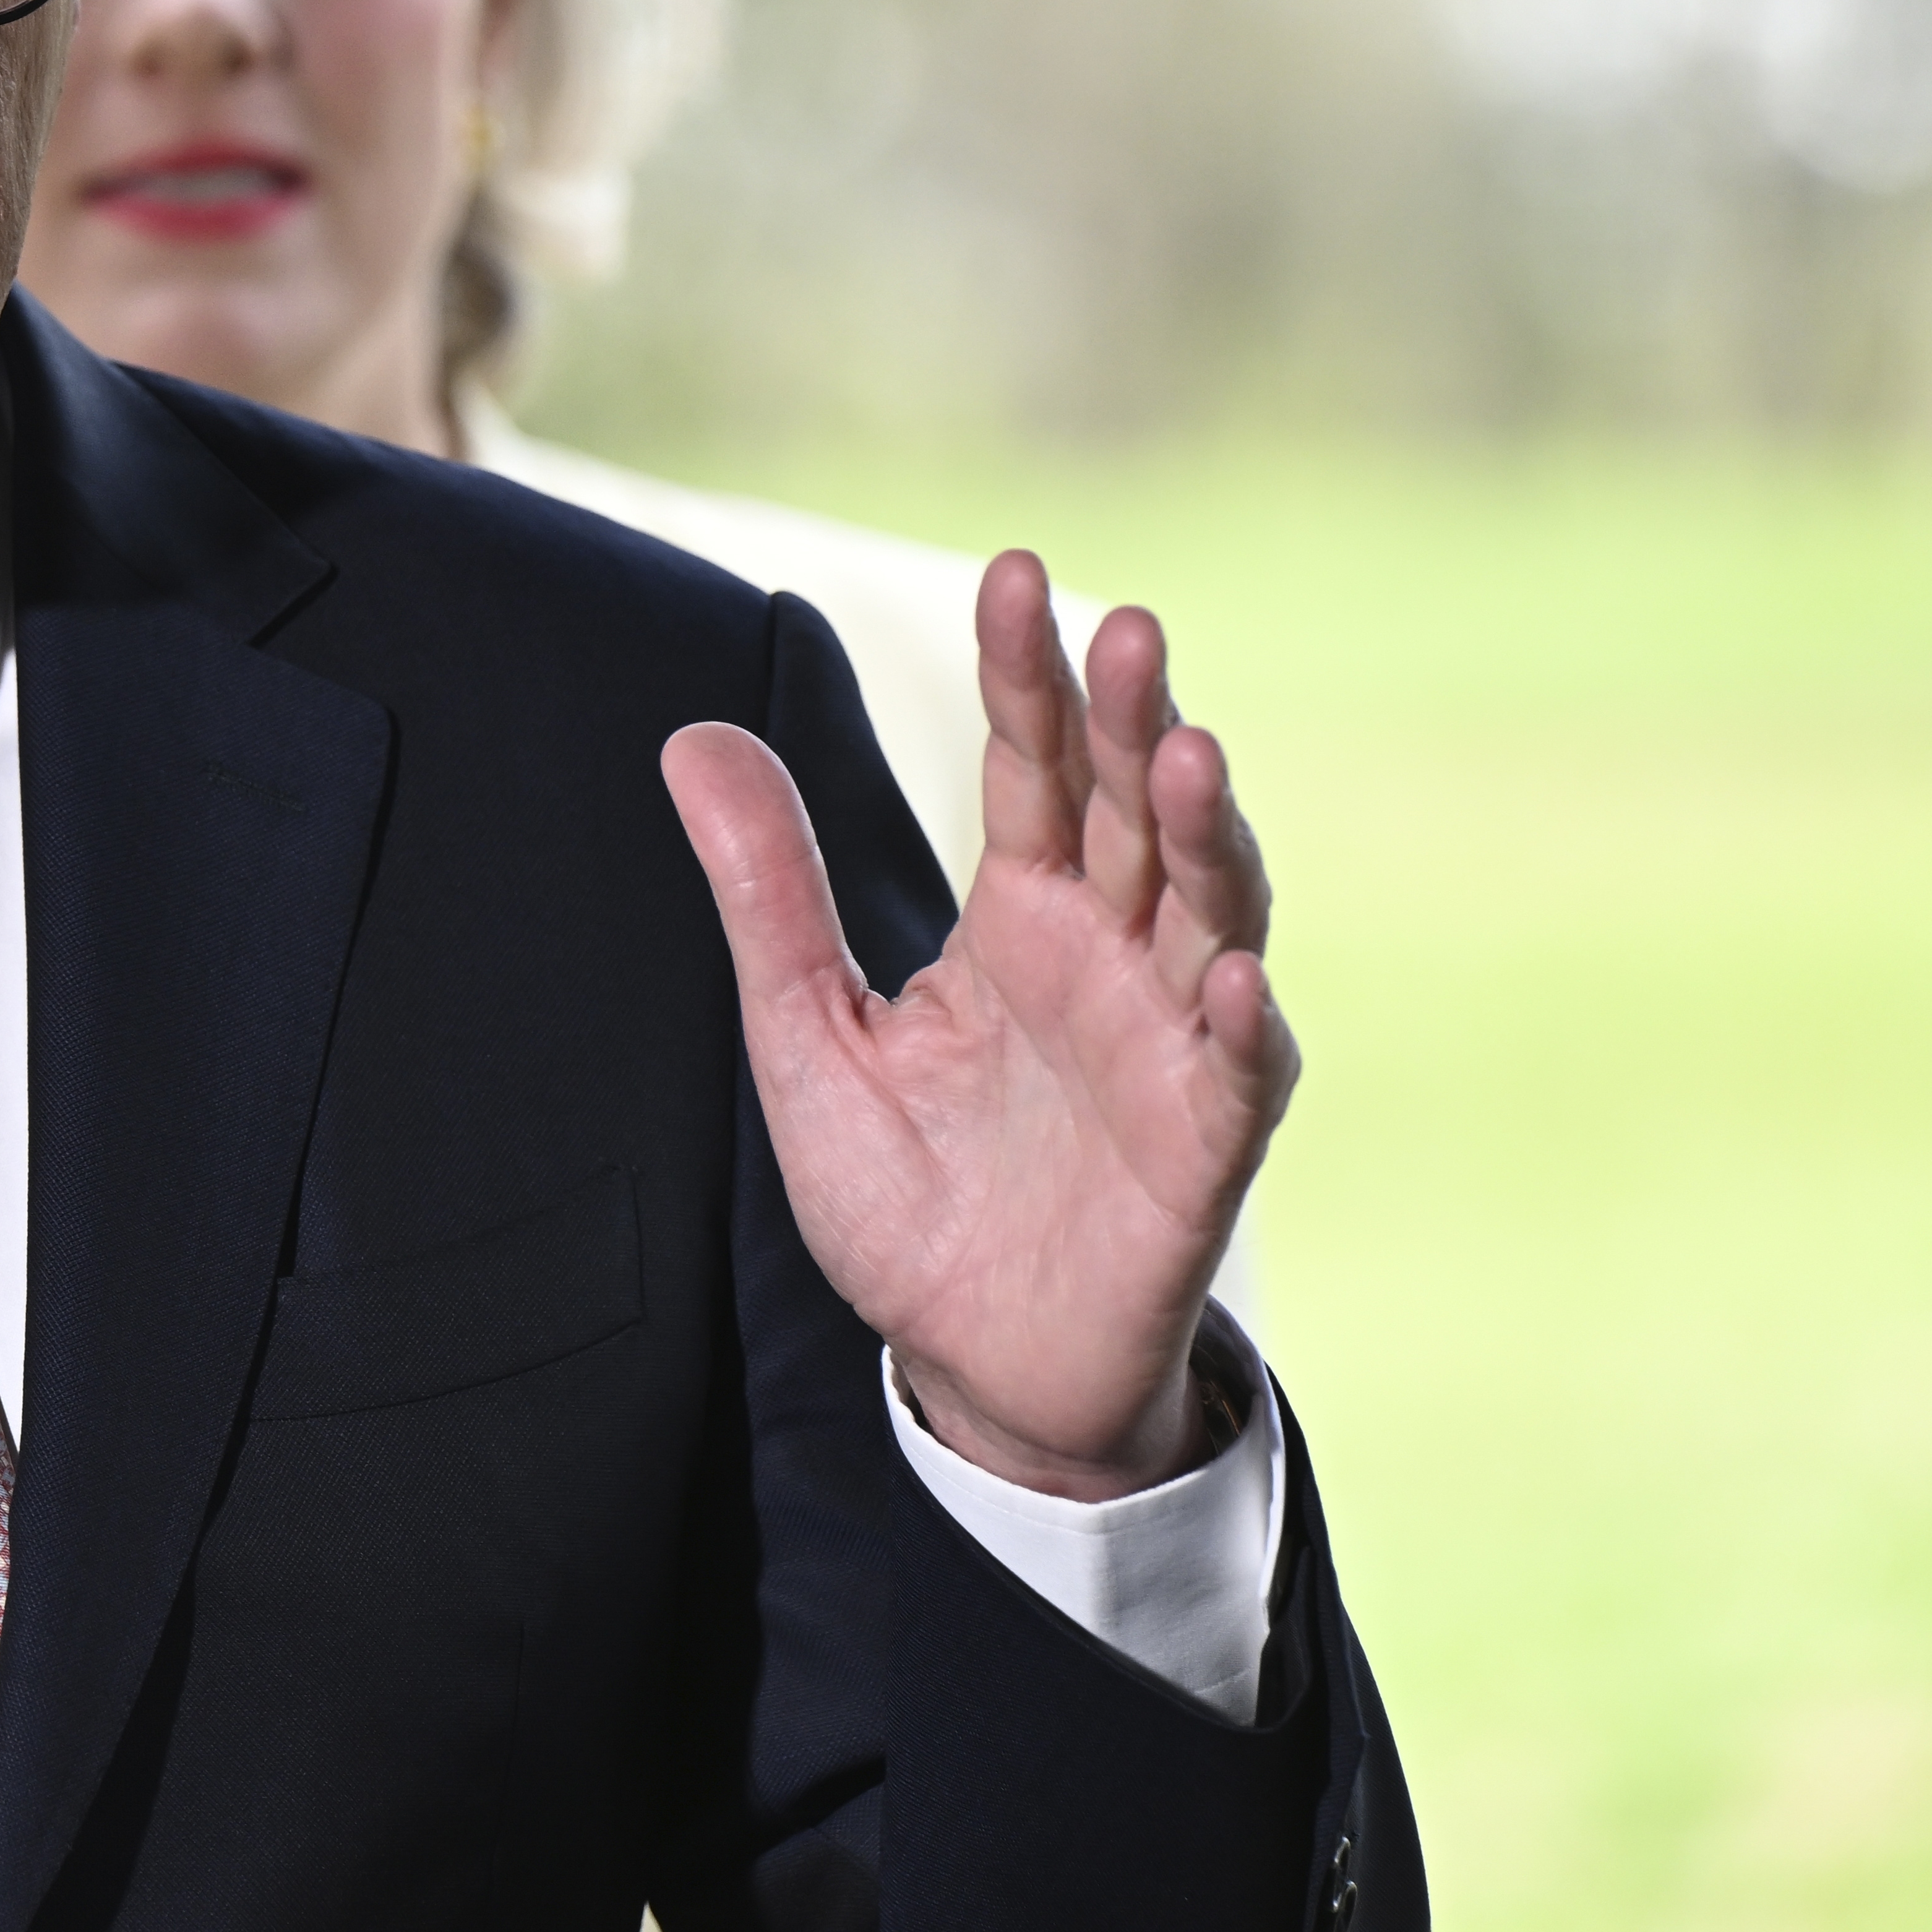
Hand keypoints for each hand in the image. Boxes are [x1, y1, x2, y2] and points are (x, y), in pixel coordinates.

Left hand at [661, 555, 1293, 1500]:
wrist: (967, 1359)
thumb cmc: (906, 1193)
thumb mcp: (806, 1031)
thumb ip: (767, 893)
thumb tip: (690, 735)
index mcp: (1022, 916)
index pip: (1032, 766)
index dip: (1028, 675)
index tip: (1018, 572)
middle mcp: (1113, 957)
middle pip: (1133, 810)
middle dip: (1132, 719)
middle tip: (1122, 625)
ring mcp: (1170, 1045)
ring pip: (1211, 912)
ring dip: (1208, 833)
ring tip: (1187, 752)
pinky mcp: (1203, 1150)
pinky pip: (1236, 1073)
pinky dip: (1241, 1021)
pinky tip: (1230, 972)